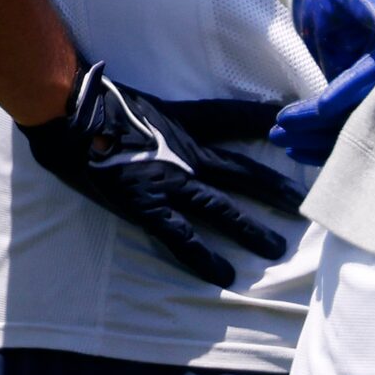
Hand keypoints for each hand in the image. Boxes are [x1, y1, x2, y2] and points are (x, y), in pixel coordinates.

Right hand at [21, 63, 300, 287]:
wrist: (63, 117)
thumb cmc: (97, 103)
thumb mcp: (149, 98)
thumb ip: (182, 106)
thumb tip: (204, 100)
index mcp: (187, 122)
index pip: (239, 118)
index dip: (269, 121)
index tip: (301, 123)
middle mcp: (187, 152)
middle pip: (244, 171)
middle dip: (278, 188)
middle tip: (311, 203)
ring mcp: (168, 181)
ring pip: (221, 207)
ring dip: (251, 227)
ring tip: (280, 247)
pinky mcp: (145, 207)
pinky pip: (180, 237)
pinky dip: (204, 257)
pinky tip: (226, 275)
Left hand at [269, 0, 374, 162]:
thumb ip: (370, 0)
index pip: (370, 82)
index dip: (340, 101)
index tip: (309, 112)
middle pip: (359, 112)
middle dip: (319, 129)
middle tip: (279, 132)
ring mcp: (371, 82)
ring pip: (349, 122)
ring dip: (314, 136)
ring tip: (277, 138)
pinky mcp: (355, 88)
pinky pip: (340, 120)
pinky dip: (317, 134)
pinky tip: (292, 143)